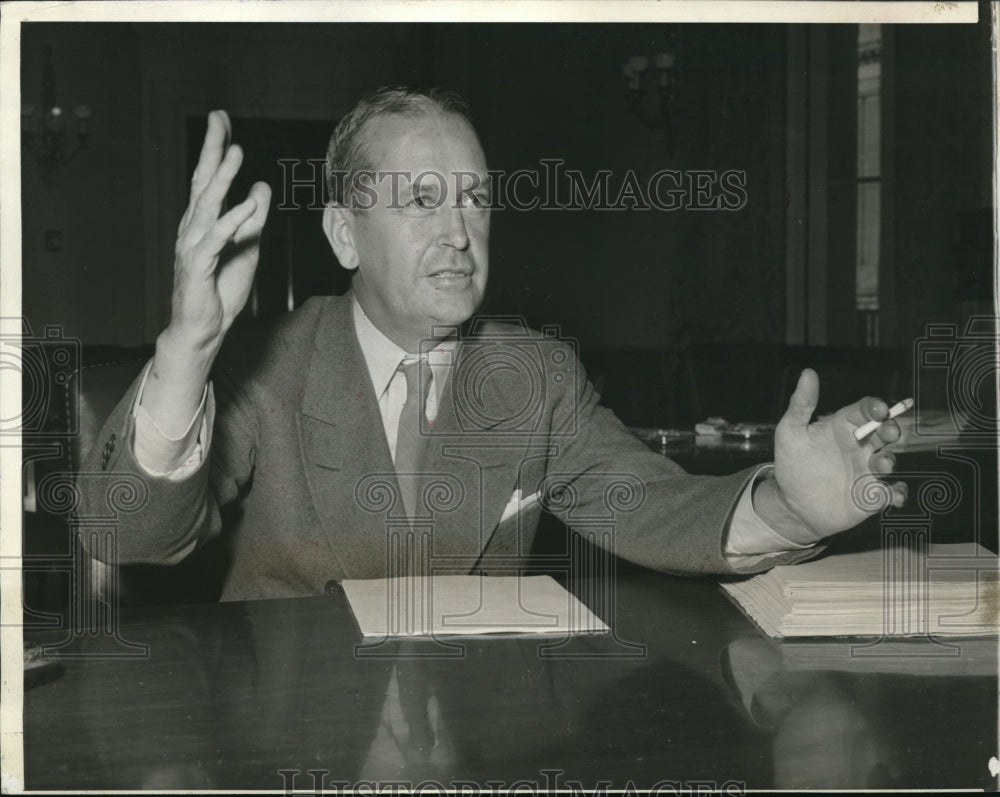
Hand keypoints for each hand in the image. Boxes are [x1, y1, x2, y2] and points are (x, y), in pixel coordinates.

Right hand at [168, 110, 270, 351]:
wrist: (203, 329)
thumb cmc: (221, 289)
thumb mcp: (247, 247)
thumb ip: (253, 218)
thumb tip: (261, 188)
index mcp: (203, 221)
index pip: (208, 179)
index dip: (216, 149)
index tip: (222, 121)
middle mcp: (194, 228)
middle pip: (203, 182)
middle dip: (212, 150)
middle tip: (219, 119)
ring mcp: (194, 246)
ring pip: (208, 206)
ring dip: (223, 179)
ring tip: (236, 153)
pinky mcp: (199, 267)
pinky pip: (217, 240)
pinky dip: (233, 222)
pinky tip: (247, 206)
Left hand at [754, 368, 907, 543]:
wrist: (791, 504)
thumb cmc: (792, 464)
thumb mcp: (790, 432)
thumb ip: (801, 404)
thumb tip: (808, 373)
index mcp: (843, 427)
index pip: (865, 411)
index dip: (875, 407)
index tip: (879, 408)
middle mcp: (859, 446)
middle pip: (884, 432)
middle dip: (890, 429)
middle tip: (887, 432)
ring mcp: (867, 470)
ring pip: (888, 460)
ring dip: (889, 460)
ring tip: (881, 464)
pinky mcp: (871, 495)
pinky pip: (892, 492)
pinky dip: (898, 493)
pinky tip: (895, 495)